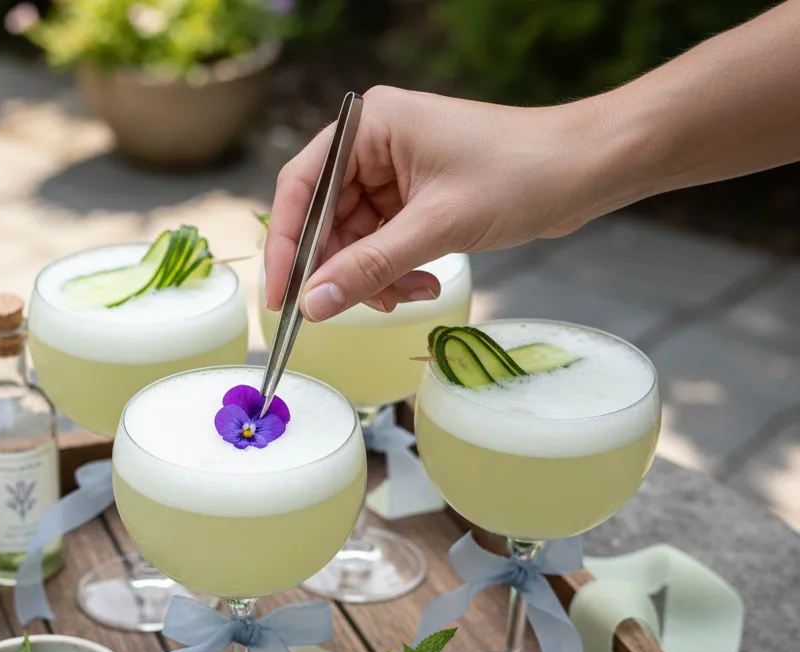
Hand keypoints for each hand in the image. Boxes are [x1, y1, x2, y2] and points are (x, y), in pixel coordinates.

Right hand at [264, 86, 602, 321]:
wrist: (585, 170)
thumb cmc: (519, 175)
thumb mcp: (436, 228)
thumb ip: (368, 269)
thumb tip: (312, 306)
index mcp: (369, 126)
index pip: (303, 188)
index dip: (287, 246)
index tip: (282, 297)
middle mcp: (374, 144)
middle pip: (326, 220)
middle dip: (341, 269)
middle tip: (347, 309)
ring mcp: (395, 172)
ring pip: (355, 241)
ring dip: (375, 277)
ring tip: (409, 295)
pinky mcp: (415, 198)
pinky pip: (383, 245)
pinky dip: (395, 273)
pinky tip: (423, 285)